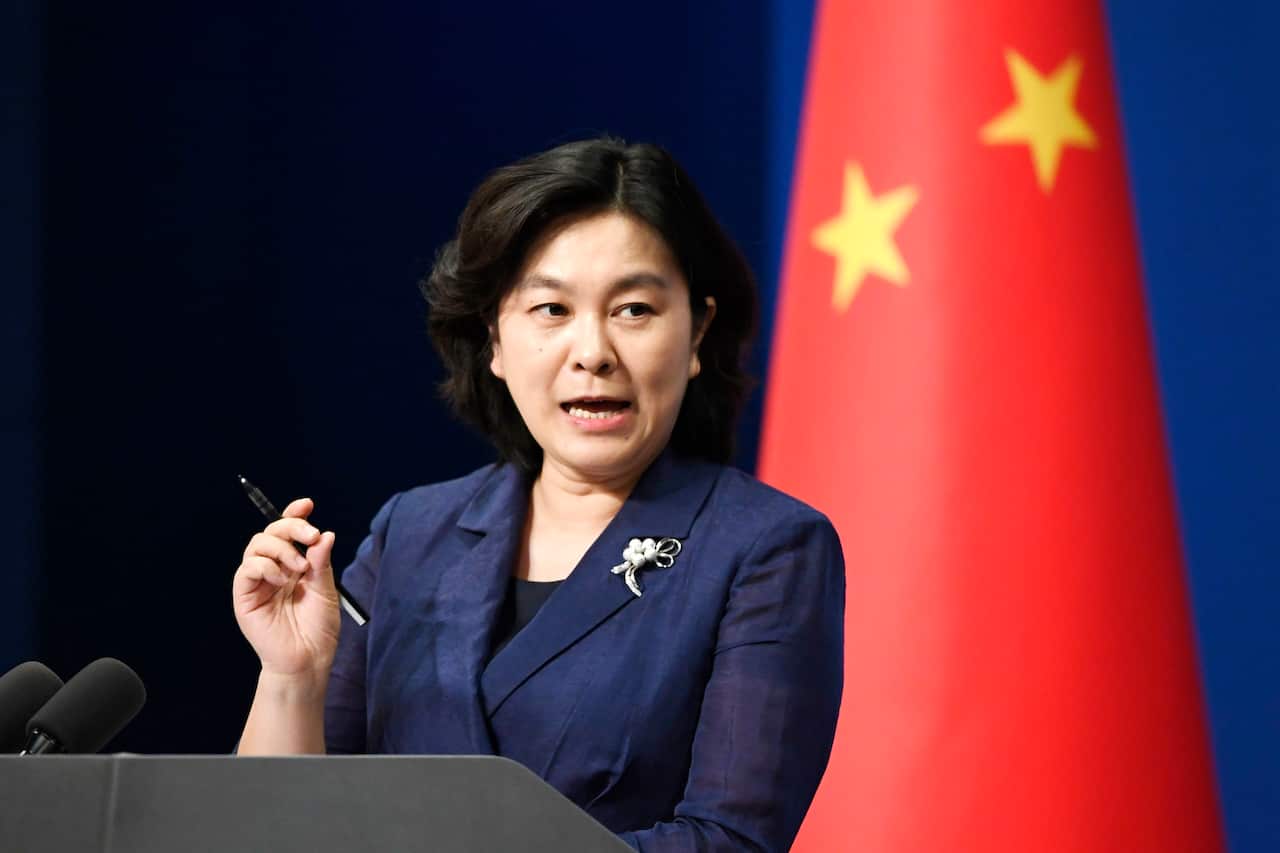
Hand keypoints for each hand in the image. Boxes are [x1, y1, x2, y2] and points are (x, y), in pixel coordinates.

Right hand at [233, 498, 340, 679]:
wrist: (308, 660)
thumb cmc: (318, 629)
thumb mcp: (325, 590)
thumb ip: (321, 562)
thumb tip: (325, 534)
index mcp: (294, 566)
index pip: (288, 533)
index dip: (294, 515)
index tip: (307, 505)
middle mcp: (274, 570)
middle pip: (270, 533)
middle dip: (291, 526)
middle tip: (311, 536)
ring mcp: (257, 583)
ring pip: (255, 545)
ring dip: (280, 547)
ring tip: (299, 566)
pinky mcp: (244, 597)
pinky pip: (246, 569)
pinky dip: (264, 566)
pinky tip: (280, 578)